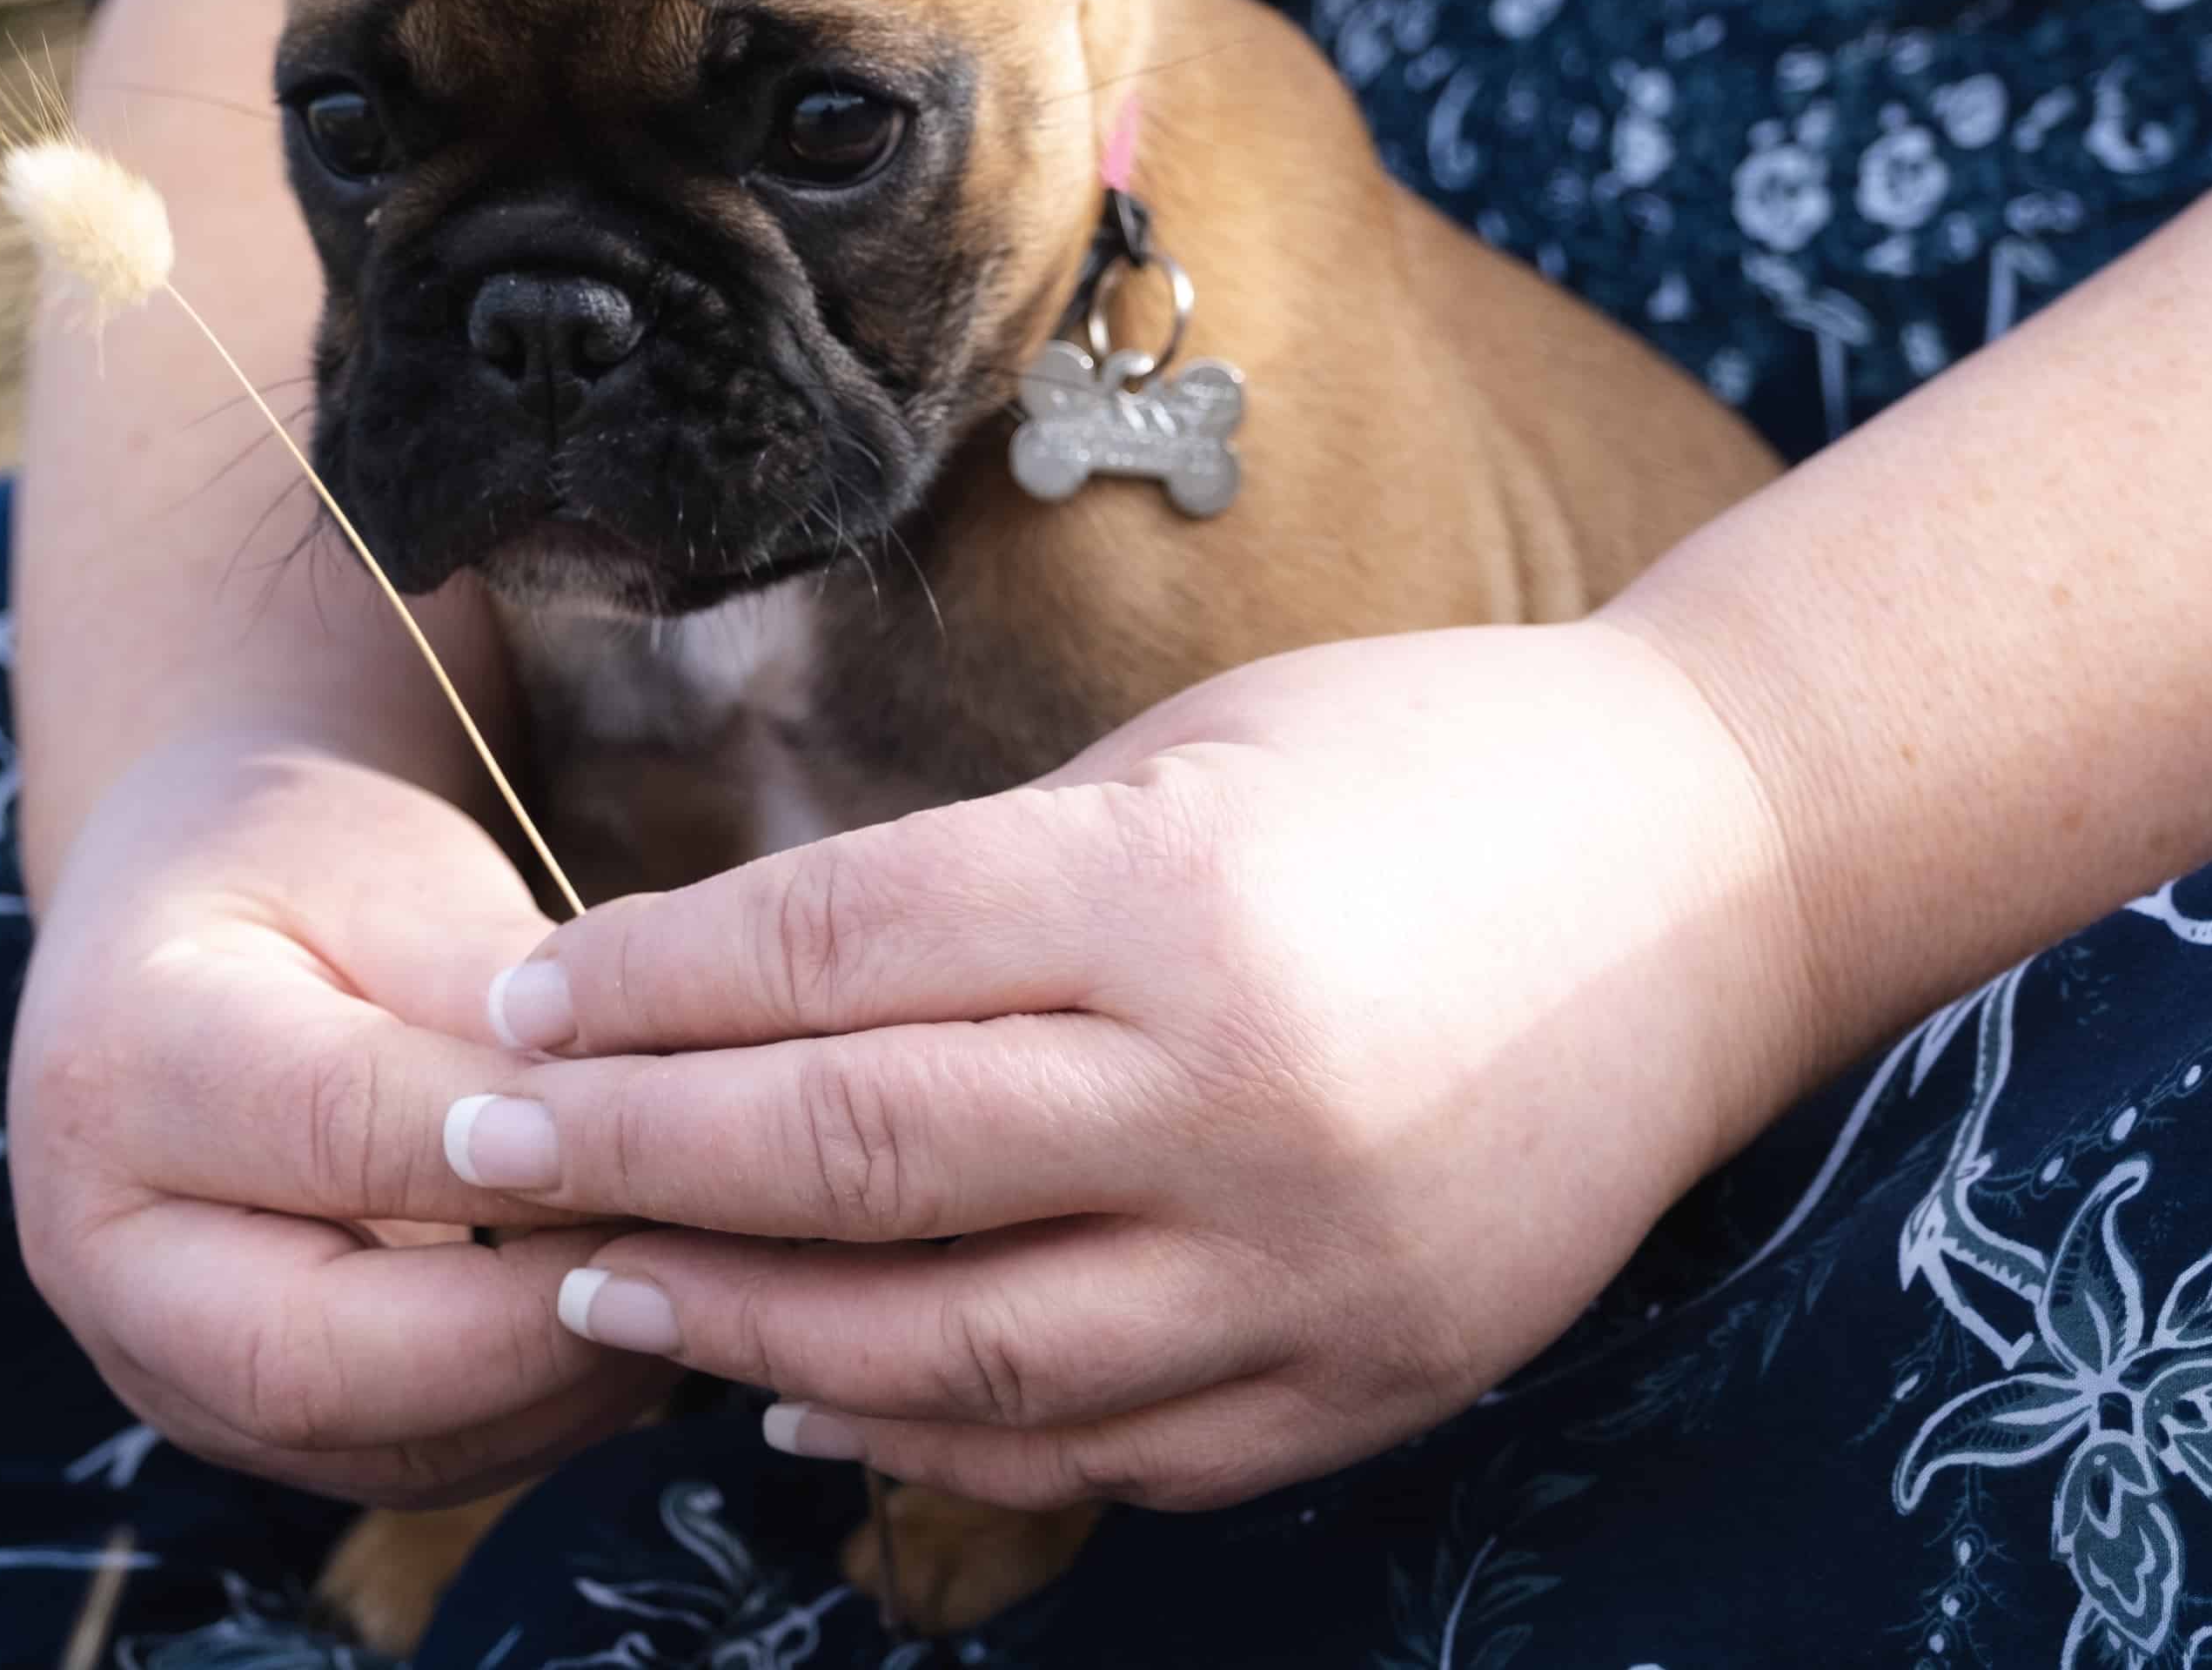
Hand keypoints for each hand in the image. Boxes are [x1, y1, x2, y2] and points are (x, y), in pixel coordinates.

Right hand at [6, 726, 675, 1503]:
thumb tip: (642, 1097)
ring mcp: (162, 1364)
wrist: (180, 933)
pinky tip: (641, 1312)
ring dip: (565, 1381)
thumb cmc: (300, 873)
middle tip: (707, 1242)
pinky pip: (416, 1461)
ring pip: (384, 1448)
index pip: (339, 1131)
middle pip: (320, 1364)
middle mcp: (103, 1253)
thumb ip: (496, 992)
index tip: (682, 1122)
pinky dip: (546, 1405)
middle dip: (537, 1324)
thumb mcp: (391, 876)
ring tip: (700, 1277)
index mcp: (121, 1066)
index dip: (520, 1148)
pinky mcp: (246, 1422)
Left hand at [430, 623, 1825, 1509]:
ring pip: (958, 1348)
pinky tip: (815, 1391)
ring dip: (750, 1323)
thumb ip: (984, 892)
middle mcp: (1234, 1098)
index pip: (832, 954)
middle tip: (484, 1152)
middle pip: (857, 1156)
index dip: (647, 988)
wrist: (1727, 869)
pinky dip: (938, 1434)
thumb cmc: (1431, 760)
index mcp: (1178, 899)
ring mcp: (1312, 1267)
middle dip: (636, 1161)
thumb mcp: (1191, 761)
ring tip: (609, 1284)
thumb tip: (742, 995)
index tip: (515, 1004)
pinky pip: (1111, 1450)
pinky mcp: (1375, 1377)